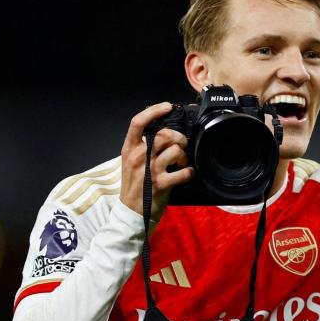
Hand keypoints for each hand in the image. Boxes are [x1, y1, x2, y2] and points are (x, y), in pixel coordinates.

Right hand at [120, 102, 193, 220]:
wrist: (131, 213)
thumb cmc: (135, 186)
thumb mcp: (132, 162)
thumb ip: (144, 146)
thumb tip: (166, 131)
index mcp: (129, 149)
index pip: (138, 122)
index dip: (154, 111)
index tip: (167, 107)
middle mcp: (138, 157)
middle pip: (165, 134)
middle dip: (179, 138)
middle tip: (182, 146)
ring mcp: (150, 171)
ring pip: (176, 151)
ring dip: (185, 157)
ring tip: (182, 164)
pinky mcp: (161, 184)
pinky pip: (185, 172)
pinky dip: (190, 173)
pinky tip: (186, 175)